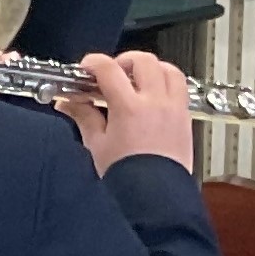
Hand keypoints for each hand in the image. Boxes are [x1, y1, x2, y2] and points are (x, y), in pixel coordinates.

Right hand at [62, 51, 193, 175]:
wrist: (154, 195)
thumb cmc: (127, 175)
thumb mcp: (97, 143)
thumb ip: (83, 116)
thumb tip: (69, 102)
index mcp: (129, 108)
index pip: (108, 68)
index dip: (93, 62)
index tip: (86, 68)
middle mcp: (155, 103)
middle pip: (143, 60)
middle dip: (123, 61)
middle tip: (112, 73)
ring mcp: (174, 109)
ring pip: (168, 69)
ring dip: (150, 68)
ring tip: (136, 80)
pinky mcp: (185, 118)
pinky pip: (180, 88)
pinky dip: (166, 83)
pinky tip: (152, 96)